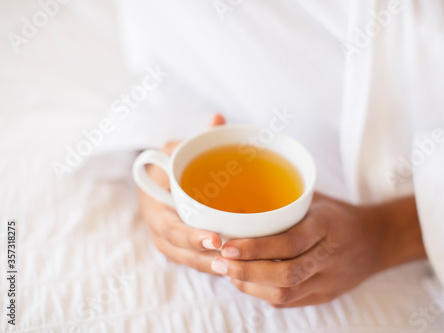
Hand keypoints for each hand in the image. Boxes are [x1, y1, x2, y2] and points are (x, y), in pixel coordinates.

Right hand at [138, 114, 226, 273]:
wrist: (156, 182)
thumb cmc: (169, 165)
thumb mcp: (178, 149)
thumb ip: (197, 140)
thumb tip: (218, 119)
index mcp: (155, 205)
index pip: (171, 226)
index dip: (191, 236)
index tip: (215, 239)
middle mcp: (159, 228)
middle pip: (181, 251)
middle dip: (205, 259)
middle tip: (230, 261)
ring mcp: (169, 242)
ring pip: (189, 261)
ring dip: (211, 268)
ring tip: (236, 271)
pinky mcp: (181, 249)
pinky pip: (195, 261)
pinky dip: (212, 266)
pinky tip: (236, 269)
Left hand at [212, 193, 426, 306]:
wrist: (377, 241)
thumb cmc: (336, 215)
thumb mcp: (316, 199)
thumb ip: (285, 199)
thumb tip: (240, 192)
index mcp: (327, 225)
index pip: (290, 242)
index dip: (256, 248)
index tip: (227, 245)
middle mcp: (330, 256)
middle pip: (286, 274)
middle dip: (247, 271)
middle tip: (220, 263)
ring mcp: (329, 280)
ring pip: (286, 293)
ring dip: (251, 285)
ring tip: (227, 273)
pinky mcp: (326, 295)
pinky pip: (290, 301)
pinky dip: (263, 293)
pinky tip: (247, 282)